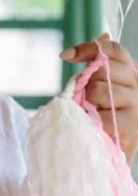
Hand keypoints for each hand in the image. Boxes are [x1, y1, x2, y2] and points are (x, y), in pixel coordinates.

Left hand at [60, 32, 137, 164]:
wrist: (106, 161)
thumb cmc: (99, 123)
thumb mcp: (95, 93)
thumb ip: (97, 68)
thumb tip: (103, 34)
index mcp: (129, 74)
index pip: (113, 49)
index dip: (90, 47)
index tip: (65, 56)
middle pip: (103, 69)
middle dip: (85, 84)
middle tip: (86, 102)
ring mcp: (137, 106)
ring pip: (98, 90)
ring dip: (87, 105)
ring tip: (93, 118)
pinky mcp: (131, 127)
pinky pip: (101, 116)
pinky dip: (91, 123)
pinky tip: (97, 131)